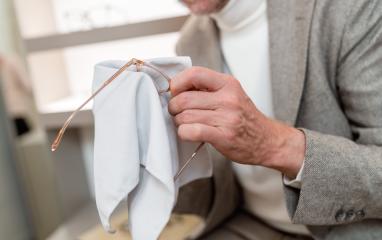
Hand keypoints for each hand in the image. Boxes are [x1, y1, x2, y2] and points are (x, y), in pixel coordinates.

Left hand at [168, 67, 305, 177]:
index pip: (194, 73)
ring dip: (179, 122)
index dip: (177, 83)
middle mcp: (228, 98)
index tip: (175, 92)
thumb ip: (207, 88)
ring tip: (186, 124)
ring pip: (185, 116)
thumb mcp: (231, 94)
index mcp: (228, 84)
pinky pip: (192, 131)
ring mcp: (226, 118)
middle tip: (177, 112)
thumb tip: (176, 86)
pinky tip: (189, 133)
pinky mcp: (223, 136)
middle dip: (173, 107)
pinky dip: (183, 133)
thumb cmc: (245, 118)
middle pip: (184, 98)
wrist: (267, 140)